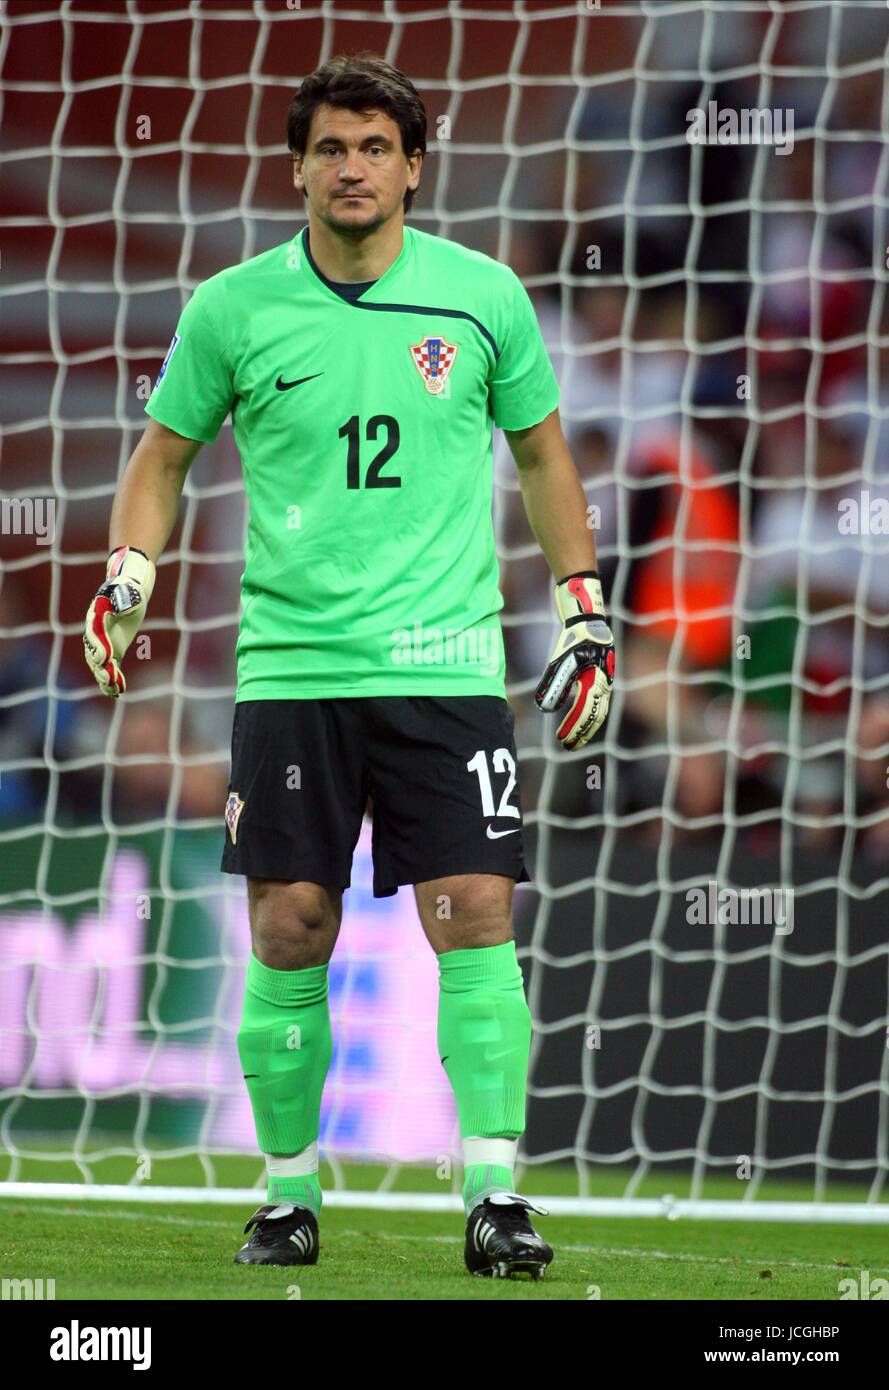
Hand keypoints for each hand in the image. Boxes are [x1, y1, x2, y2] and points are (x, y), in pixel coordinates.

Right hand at [83, 545, 155, 696]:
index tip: (105, 657)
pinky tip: (118, 692)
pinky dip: (113, 680)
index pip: (94, 634)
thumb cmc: (128, 590)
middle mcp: (95, 633)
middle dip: (101, 667)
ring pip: (100, 665)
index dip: (98, 646)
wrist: (128, 592)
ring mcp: (102, 644)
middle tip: (110, 678)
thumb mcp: (128, 592)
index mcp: (95, 617)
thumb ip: (124, 599)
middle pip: (94, 653)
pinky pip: (110, 668)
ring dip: (106, 678)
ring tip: (114, 690)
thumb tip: (124, 606)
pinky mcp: (113, 651)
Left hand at [535, 571, 614, 748]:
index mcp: (598, 682)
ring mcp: (602, 676)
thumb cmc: (574, 636)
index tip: (563, 742)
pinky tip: (572, 712)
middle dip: (582, 732)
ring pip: (596, 708)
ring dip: (584, 723)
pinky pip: (593, 697)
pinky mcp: (596, 671)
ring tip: (571, 734)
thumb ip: (555, 685)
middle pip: (596, 715)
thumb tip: (546, 709)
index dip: (574, 729)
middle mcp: (604, 682)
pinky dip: (584, 709)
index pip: (586, 713)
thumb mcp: (561, 661)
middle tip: (569, 747)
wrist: (586, 613)